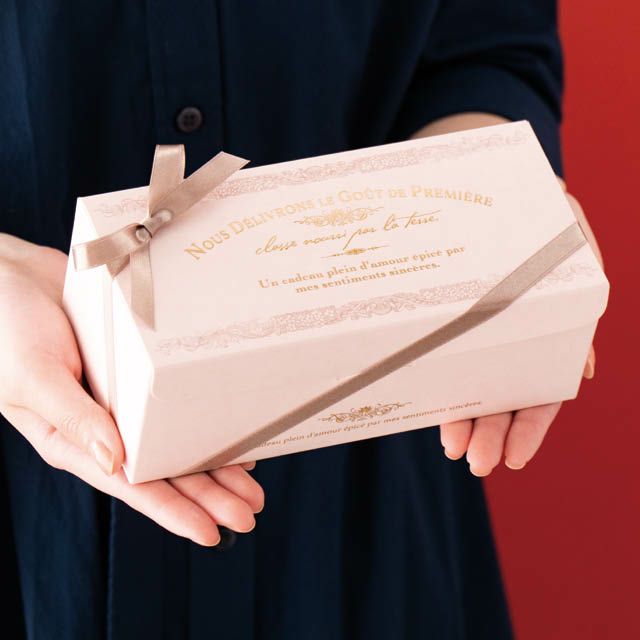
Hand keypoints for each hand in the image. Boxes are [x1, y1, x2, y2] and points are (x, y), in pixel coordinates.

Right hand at [0, 234, 263, 545]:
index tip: (211, 532)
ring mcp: (124, 401)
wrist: (12, 276)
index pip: (131, 486)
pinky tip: (232, 431)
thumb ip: (73, 419)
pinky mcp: (137, 373)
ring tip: (253, 483)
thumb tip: (113, 462)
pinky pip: (176, 402)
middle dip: (208, 495)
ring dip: (215, 464)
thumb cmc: (6, 329)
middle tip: (251, 511)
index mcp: (73, 439)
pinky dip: (204, 419)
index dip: (172, 511)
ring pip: (176, 443)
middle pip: (165, 471)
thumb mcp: (33, 377)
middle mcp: (104, 427)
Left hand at [440, 183, 603, 474]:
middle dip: (494, 433)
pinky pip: (449, 358)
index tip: (513, 458)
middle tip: (477, 464)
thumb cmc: (534, 202)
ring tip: (455, 449)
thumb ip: (581, 286)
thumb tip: (585, 369)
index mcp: (551, 323)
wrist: (484, 178)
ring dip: (468, 421)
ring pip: (477, 384)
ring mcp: (483, 329)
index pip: (546, 387)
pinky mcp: (452, 320)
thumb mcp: (566, 230)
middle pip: (509, 396)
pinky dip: (444, 386)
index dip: (532, 427)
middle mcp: (516, 334)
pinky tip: (434, 412)